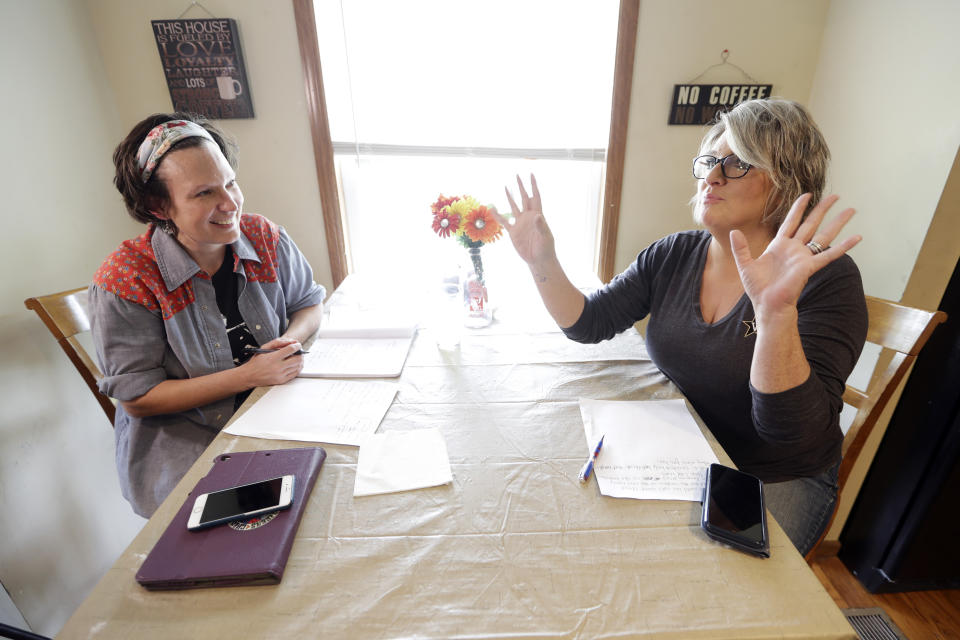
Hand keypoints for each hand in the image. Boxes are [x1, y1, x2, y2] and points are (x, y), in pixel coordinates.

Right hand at [240, 338, 303, 386]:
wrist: (249, 376)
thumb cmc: (256, 361)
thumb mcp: (264, 348)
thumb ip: (278, 342)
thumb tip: (291, 342)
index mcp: (273, 358)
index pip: (291, 350)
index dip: (297, 346)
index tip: (298, 345)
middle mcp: (277, 367)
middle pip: (297, 359)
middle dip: (300, 353)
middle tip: (299, 351)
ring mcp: (280, 375)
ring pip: (297, 366)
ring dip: (300, 361)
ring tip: (297, 357)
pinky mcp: (282, 380)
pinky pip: (295, 374)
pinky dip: (297, 368)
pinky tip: (295, 365)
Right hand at [493, 174, 557, 267]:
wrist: (538, 259)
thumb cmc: (545, 248)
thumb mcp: (545, 236)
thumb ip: (541, 225)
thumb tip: (537, 216)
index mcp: (537, 215)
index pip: (535, 196)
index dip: (534, 185)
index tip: (531, 174)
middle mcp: (528, 216)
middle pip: (524, 198)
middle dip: (521, 187)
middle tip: (518, 175)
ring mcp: (520, 223)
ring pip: (514, 206)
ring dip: (510, 197)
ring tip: (506, 187)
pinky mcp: (513, 231)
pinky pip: (504, 221)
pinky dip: (498, 215)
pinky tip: (492, 209)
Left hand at [730, 194, 860, 318]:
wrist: (767, 305)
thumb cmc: (758, 289)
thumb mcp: (745, 265)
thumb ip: (740, 248)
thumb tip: (734, 231)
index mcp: (779, 246)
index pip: (791, 222)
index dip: (798, 208)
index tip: (807, 195)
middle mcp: (794, 249)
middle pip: (811, 224)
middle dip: (822, 209)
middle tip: (835, 196)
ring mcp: (803, 257)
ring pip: (824, 235)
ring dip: (838, 223)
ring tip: (851, 210)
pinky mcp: (809, 267)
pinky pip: (829, 255)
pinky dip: (844, 246)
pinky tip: (857, 238)